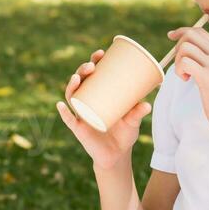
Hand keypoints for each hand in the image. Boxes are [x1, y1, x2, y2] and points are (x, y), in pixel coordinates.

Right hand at [56, 49, 151, 170]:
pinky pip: (69, 119)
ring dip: (72, 85)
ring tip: (77, 78)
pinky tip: (61, 105)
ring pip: (72, 96)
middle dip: (83, 69)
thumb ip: (138, 113)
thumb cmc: (124, 133)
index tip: (101, 53)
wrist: (117, 155)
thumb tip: (147, 104)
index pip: (94, 74)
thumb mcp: (133, 121)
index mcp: (100, 94)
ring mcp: (82, 114)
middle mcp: (88, 101)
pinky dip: (64, 112)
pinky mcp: (79, 128)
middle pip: (81, 81)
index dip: (95, 61)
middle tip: (92, 65)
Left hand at [167, 26, 208, 132]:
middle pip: (191, 34)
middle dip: (178, 46)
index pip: (199, 31)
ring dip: (178, 61)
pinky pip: (185, 63)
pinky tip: (186, 79)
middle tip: (181, 64)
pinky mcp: (207, 77)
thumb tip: (184, 44)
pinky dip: (179, 70)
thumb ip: (207, 57)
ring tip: (185, 74)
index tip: (171, 37)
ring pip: (185, 48)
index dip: (182, 32)